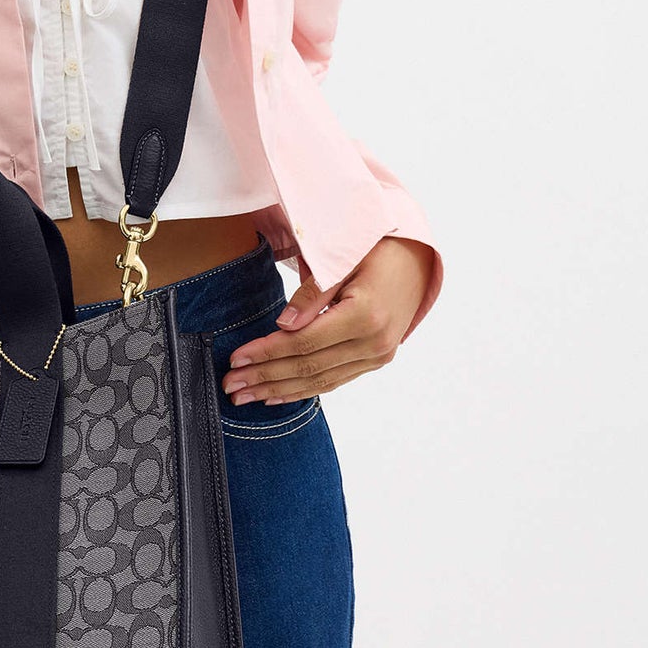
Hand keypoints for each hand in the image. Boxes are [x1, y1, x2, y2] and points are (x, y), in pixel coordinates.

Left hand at [221, 236, 435, 405]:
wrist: (416, 260)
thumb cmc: (375, 250)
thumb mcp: (343, 259)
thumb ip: (314, 293)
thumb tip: (282, 324)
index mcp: (364, 315)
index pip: (304, 342)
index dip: (267, 352)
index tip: (236, 359)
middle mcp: (374, 342)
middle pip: (309, 367)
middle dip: (265, 377)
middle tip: (231, 386)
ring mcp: (378, 355)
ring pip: (320, 380)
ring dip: (279, 390)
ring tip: (246, 397)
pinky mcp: (376, 360)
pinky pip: (335, 381)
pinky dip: (304, 390)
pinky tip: (278, 396)